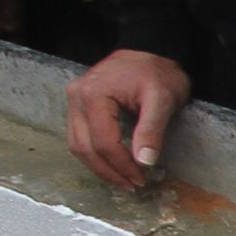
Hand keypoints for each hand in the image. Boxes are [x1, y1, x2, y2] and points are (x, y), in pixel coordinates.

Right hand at [63, 46, 186, 189]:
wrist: (150, 50)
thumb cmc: (157, 72)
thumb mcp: (162, 99)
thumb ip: (151, 130)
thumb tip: (145, 161)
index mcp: (94, 94)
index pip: (103, 142)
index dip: (122, 165)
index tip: (141, 178)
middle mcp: (76, 96)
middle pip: (85, 147)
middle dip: (109, 171)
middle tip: (132, 184)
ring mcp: (73, 100)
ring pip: (77, 145)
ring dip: (99, 167)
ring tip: (123, 179)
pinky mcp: (77, 104)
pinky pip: (79, 137)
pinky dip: (93, 154)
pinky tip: (112, 164)